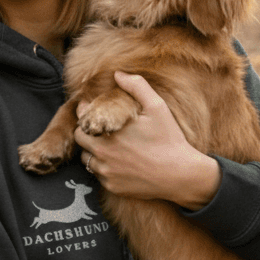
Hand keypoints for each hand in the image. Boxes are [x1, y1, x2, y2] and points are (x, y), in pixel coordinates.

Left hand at [74, 72, 220, 209]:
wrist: (180, 175)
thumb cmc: (169, 139)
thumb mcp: (157, 108)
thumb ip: (137, 87)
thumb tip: (118, 74)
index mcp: (110, 131)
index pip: (82, 117)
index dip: (86, 112)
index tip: (94, 110)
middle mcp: (103, 152)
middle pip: (79, 138)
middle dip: (87, 131)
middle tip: (100, 129)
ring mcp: (106, 171)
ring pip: (86, 158)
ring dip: (93, 150)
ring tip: (110, 145)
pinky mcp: (111, 186)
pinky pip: (98, 175)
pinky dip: (104, 168)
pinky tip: (120, 162)